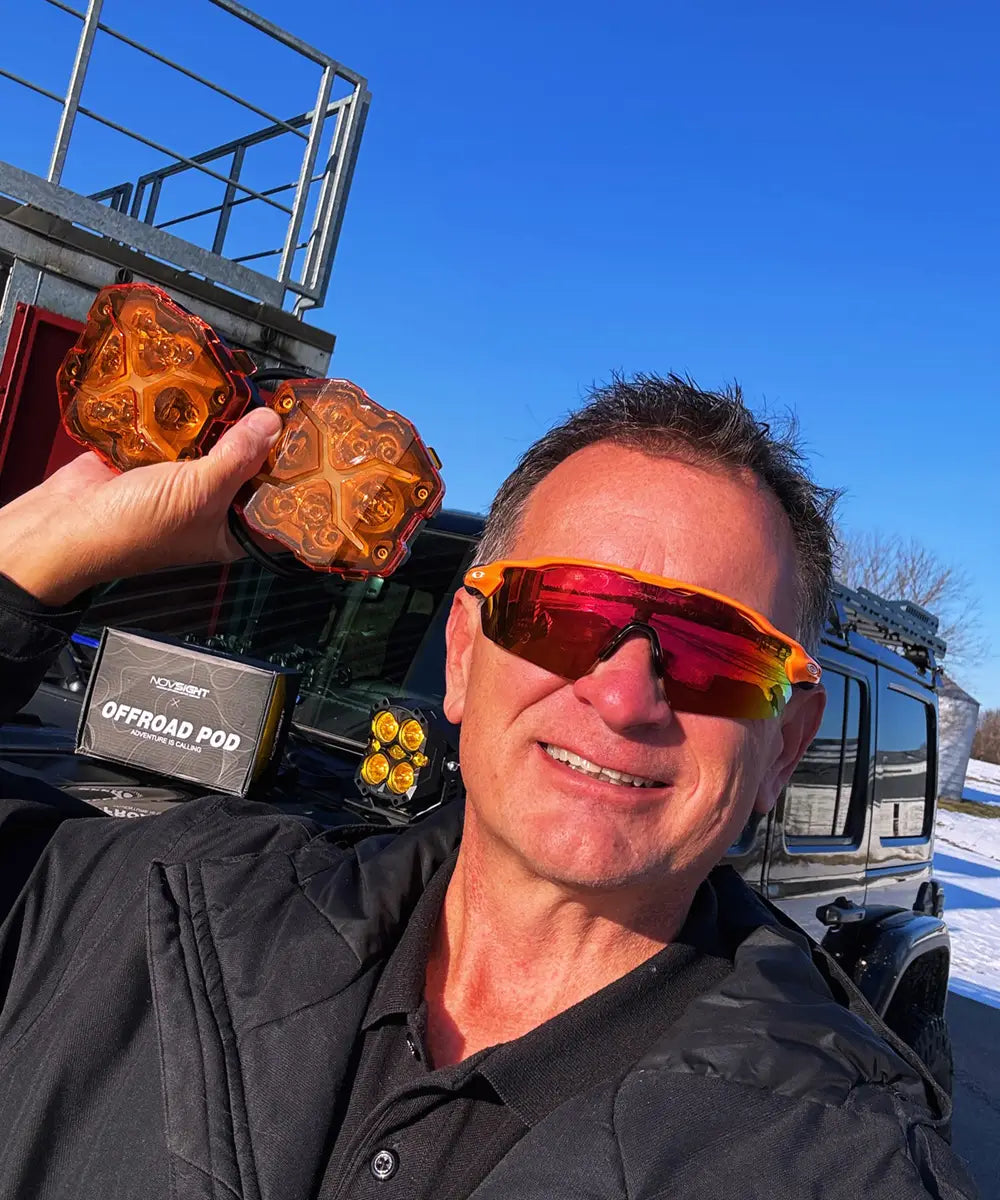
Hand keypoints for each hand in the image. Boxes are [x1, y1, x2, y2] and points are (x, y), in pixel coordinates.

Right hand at [0, 407, 282, 604]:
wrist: (67, 522)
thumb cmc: (137, 527)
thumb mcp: (201, 492)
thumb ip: (239, 457)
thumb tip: (272, 424)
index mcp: (231, 532)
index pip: (277, 508)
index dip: (298, 481)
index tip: (320, 449)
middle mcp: (213, 508)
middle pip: (250, 469)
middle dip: (263, 441)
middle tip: (287, 407)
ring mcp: (184, 481)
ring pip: (216, 445)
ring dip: (226, 421)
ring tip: (253, 391)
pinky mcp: (156, 458)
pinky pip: (182, 431)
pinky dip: (189, 413)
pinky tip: (208, 389)